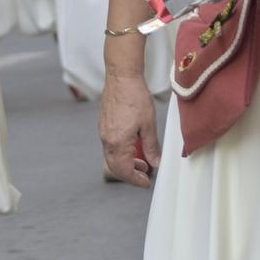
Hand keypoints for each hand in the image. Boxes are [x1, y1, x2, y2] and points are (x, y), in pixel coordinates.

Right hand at [99, 72, 159, 186]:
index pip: (124, 170)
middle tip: (145, 176)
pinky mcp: (104, 125)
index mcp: (118, 143)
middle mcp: (107, 140)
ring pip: (112, 157)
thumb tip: (155, 163)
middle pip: (115, 167)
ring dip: (126, 163)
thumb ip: (151, 147)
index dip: (136, 180)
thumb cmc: (135, 97)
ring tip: (142, 162)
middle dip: (130, 174)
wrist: (121, 76)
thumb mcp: (149, 125)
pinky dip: (121, 152)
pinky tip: (134, 147)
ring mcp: (103, 132)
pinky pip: (110, 146)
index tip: (146, 183)